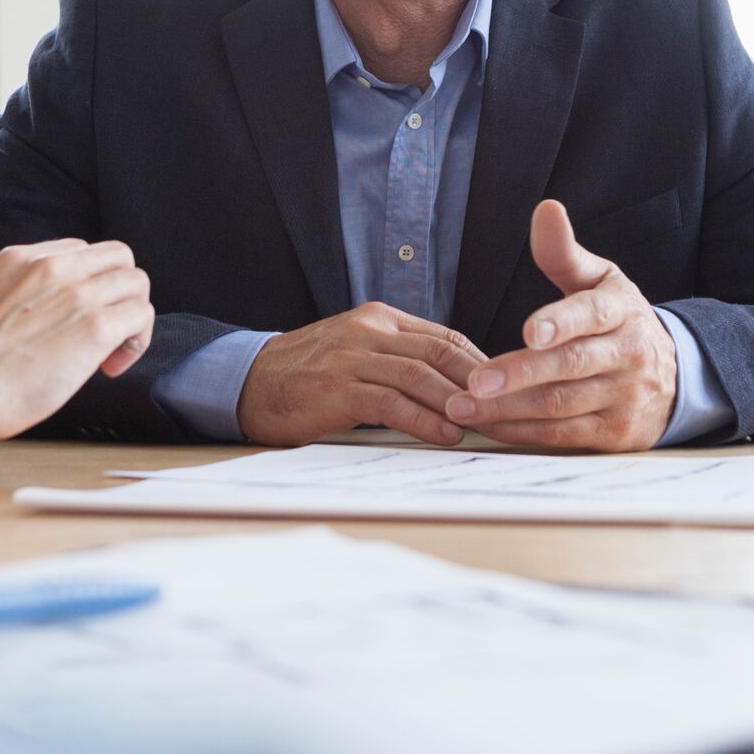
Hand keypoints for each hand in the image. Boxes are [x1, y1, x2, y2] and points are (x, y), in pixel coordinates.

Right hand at [0, 239, 152, 446]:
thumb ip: (28, 293)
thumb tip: (62, 313)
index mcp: (22, 257)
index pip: (81, 251)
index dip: (89, 284)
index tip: (76, 319)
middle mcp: (52, 265)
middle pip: (118, 256)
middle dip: (120, 291)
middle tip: (106, 330)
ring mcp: (77, 293)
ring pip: (137, 282)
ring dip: (132, 315)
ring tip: (112, 351)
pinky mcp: (96, 326)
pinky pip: (141, 315)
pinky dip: (137, 340)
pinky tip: (111, 367)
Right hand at [236, 304, 487, 446]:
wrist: (248, 383)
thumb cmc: (308, 375)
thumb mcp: (356, 353)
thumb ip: (396, 361)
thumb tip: (452, 389)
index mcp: (378, 318)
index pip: (443, 336)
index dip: (479, 364)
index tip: (504, 390)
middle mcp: (367, 330)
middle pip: (439, 352)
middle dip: (478, 382)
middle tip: (506, 409)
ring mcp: (351, 357)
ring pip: (419, 375)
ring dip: (456, 402)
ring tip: (481, 424)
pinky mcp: (336, 388)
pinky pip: (391, 403)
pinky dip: (423, 420)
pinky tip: (444, 435)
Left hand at [447, 200, 676, 450]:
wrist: (677, 378)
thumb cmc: (620, 323)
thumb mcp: (601, 282)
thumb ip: (564, 253)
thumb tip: (545, 209)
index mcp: (621, 311)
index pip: (591, 314)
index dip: (561, 322)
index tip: (530, 331)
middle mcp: (627, 355)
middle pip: (571, 365)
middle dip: (520, 374)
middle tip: (476, 381)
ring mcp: (623, 398)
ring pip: (561, 406)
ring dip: (509, 410)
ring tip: (464, 407)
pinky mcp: (615, 434)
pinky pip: (562, 436)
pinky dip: (522, 433)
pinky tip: (489, 425)